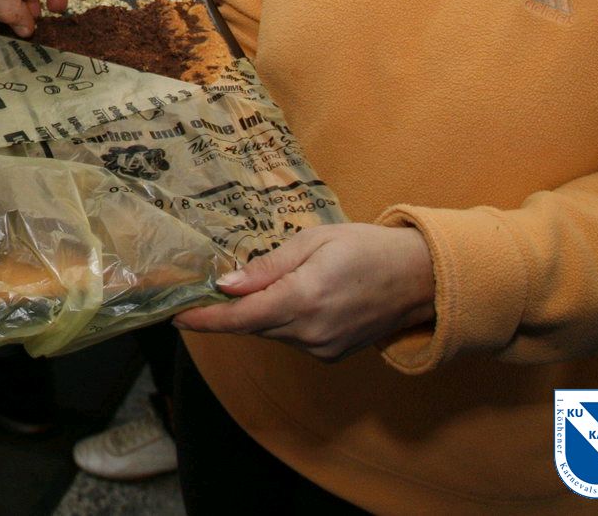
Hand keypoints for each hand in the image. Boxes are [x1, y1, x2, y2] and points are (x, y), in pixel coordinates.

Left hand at [172, 224, 435, 361]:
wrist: (422, 277)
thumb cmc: (368, 248)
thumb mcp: (314, 242)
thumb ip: (267, 267)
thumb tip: (227, 284)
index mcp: (302, 300)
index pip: (238, 317)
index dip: (203, 319)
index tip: (175, 316)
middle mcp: (309, 333)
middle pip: (251, 325)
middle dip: (227, 310)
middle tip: (204, 289)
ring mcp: (322, 348)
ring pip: (270, 331)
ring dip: (257, 312)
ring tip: (261, 283)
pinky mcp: (331, 354)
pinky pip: (291, 337)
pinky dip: (280, 320)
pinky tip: (291, 297)